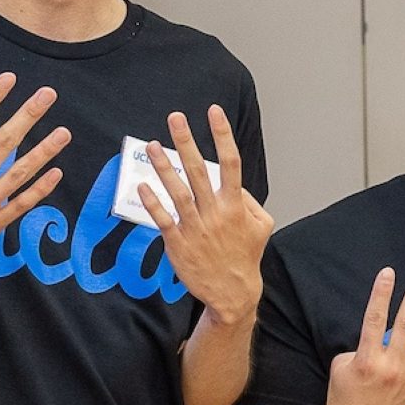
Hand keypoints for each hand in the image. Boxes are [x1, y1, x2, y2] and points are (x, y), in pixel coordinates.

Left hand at [137, 106, 274, 326]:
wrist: (233, 292)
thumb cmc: (245, 256)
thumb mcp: (262, 226)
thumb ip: (249, 201)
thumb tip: (233, 183)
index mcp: (236, 205)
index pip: (230, 163)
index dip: (222, 135)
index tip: (214, 111)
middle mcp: (215, 213)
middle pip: (199, 170)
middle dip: (187, 142)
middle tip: (175, 118)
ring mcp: (196, 228)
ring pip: (177, 192)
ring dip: (164, 167)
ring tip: (152, 145)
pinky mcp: (179, 243)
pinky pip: (163, 219)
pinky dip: (153, 203)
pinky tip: (142, 185)